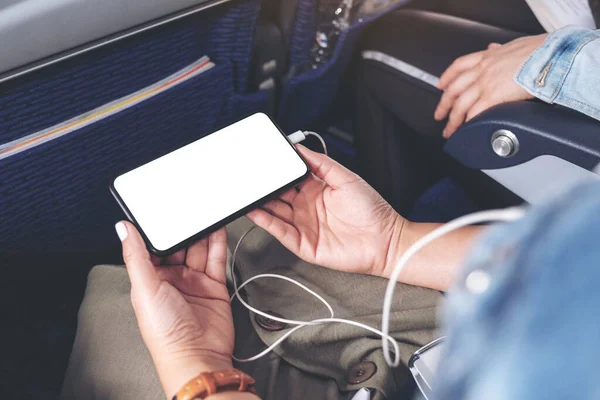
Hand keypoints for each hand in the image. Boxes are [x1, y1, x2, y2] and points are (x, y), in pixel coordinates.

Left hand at [115, 222, 233, 397]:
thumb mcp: (145, 289)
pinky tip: (217, 229)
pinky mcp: (214, 286)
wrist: (198, 355)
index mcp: (150, 280)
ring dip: (201, 232)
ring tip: (204, 213)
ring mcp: (194, 282)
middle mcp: (172, 280)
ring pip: (198, 249)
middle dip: (183, 229)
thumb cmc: (165, 333)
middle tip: (187, 208)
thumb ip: (136, 255)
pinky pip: (216, 259)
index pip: (152, 248)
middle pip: (179, 246)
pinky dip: (218, 243)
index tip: (160, 211)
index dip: (157, 230)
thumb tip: (122, 229)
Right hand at [247, 145, 404, 277]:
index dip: (276, 171)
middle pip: (278, 195)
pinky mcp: (303, 244)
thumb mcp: (346, 178)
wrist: (385, 241)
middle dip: (263, 186)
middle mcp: (307, 207)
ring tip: (245, 193)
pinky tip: (255, 211)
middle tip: (250, 176)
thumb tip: (300, 149)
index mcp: (316, 190)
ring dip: (259, 203)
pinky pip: (279, 231)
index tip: (263, 161)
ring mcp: (303, 225)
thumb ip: (321, 163)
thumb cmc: (372, 211)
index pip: (289, 178)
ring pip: (274, 212)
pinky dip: (265, 222)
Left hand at [434, 34, 547, 137]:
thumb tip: (493, 47)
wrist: (550, 56)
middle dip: (444, 105)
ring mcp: (486, 84)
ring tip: (450, 131)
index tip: (441, 86)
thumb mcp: (514, 44)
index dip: (447, 77)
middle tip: (439, 115)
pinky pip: (475, 113)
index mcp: (487, 56)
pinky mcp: (494, 97)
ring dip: (453, 121)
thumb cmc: (539, 51)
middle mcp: (482, 70)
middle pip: (454, 89)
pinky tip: (466, 130)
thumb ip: (501, 49)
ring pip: (461, 105)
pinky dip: (468, 123)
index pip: (459, 66)